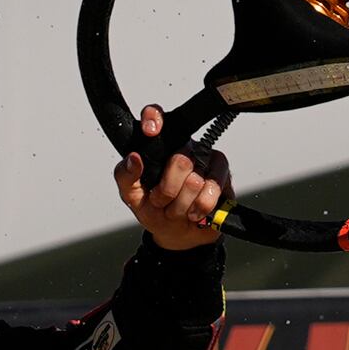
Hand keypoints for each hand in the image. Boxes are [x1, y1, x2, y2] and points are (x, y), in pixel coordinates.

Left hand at [114, 105, 233, 250]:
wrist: (178, 233)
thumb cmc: (154, 209)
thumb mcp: (131, 196)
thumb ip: (125, 177)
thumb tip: (133, 158)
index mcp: (158, 147)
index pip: (156, 115)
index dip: (154, 118)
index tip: (151, 131)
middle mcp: (183, 147)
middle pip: (180, 161)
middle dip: (167, 192)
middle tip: (162, 201)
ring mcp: (205, 158)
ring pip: (195, 181)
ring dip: (180, 205)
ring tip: (177, 208)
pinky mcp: (223, 173)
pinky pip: (212, 189)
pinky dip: (199, 207)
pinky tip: (193, 212)